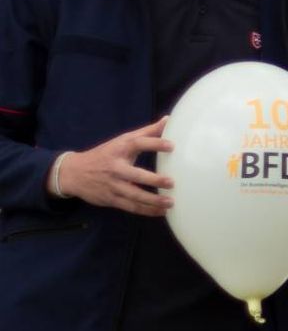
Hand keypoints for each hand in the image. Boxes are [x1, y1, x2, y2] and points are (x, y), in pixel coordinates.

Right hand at [53, 118, 174, 215]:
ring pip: (133, 195)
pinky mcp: (110, 199)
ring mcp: (112, 185)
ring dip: (152, 200)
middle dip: (153, 180)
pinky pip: (130, 207)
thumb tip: (169, 119)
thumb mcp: (122, 140)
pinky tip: (161, 212)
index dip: (154, 143)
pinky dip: (146, 211)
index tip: (172, 146)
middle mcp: (115, 168)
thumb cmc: (105, 154)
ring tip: (170, 203)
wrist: (73, 173)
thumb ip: (147, 132)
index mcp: (120, 149)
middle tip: (171, 182)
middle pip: (135, 175)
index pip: (137, 144)